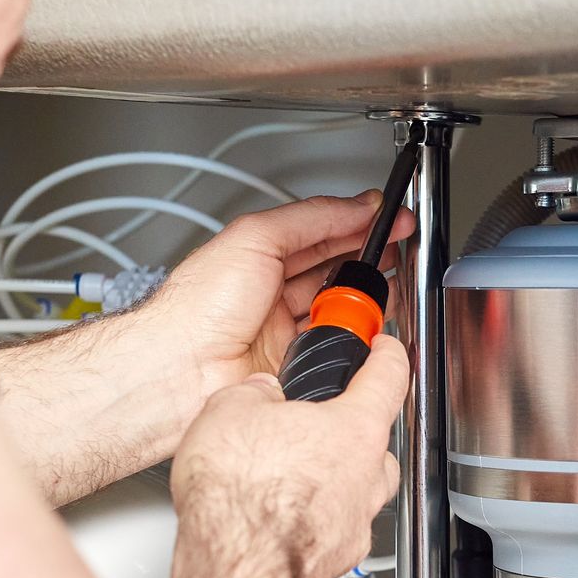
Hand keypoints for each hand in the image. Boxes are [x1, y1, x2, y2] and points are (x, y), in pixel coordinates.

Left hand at [146, 194, 416, 394]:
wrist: (180, 371)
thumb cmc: (197, 309)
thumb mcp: (255, 238)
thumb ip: (309, 217)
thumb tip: (355, 206)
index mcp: (260, 258)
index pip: (321, 234)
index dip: (358, 224)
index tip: (391, 220)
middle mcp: (273, 295)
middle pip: (335, 273)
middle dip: (370, 261)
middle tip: (397, 253)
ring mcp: (285, 332)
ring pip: (341, 312)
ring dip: (364, 301)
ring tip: (379, 289)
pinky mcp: (296, 367)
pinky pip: (337, 349)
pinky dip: (353, 339)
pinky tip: (356, 328)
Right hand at [169, 336, 406, 577]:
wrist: (236, 562)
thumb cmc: (240, 492)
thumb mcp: (231, 409)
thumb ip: (256, 393)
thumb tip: (259, 393)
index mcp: (354, 428)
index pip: (389, 379)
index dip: (388, 357)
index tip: (386, 350)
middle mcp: (367, 477)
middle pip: (379, 443)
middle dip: (356, 431)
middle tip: (325, 422)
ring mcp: (356, 523)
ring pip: (363, 491)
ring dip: (340, 480)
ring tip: (299, 474)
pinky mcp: (337, 558)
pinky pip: (338, 530)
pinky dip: (319, 520)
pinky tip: (286, 518)